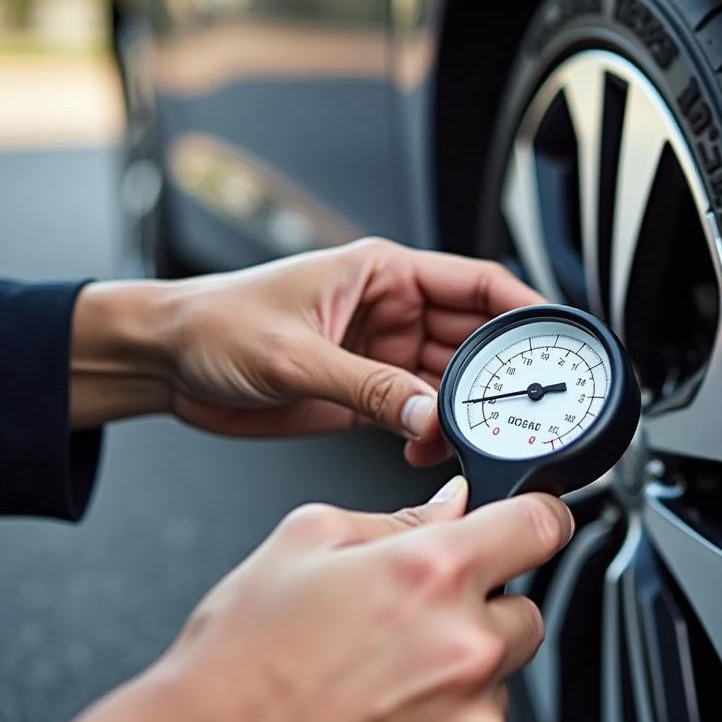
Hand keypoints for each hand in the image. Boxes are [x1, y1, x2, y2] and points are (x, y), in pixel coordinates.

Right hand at [0, 478, 573, 721]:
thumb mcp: (302, 544)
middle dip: (482, 615)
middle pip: (524, 614)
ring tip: (378, 695)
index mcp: (433, 573)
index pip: (540, 525)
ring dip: (457, 686)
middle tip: (412, 632)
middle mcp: (466, 649)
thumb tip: (451, 507)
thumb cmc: (237, 664)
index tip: (534, 528)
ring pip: (498, 689)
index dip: (539, 520)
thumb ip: (396, 518)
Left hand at [69, 238, 543, 463]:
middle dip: (497, 374)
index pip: (477, 283)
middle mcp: (391, 311)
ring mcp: (380, 354)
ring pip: (449, 383)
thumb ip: (367, 388)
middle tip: (516, 408)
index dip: (524, 309)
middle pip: (472, 339)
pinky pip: (417, 413)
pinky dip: (431, 433)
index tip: (556, 338)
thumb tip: (428, 415)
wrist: (166, 362)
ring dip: (462, 412)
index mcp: (383, 273)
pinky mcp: (363, 394)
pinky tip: (428, 448)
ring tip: (467, 438)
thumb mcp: (295, 353)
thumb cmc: (214, 323)